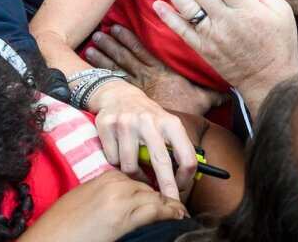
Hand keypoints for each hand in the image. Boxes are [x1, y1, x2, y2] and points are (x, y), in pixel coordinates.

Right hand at [17, 169, 186, 241]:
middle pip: (149, 188)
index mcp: (106, 177)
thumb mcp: (85, 199)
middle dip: (163, 198)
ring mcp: (119, 198)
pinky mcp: (121, 218)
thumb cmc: (62, 225)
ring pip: (155, 197)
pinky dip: (169, 213)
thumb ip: (107, 194)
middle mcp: (115, 183)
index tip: (163, 198)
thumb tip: (126, 202)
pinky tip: (178, 216)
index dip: (153, 191)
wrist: (48, 238)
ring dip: (170, 206)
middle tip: (178, 207)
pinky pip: (154, 211)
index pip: (139, 180)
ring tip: (181, 213)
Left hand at [86, 25, 226, 116]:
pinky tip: (91, 69)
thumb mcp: (205, 98)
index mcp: (162, 71)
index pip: (142, 51)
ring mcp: (138, 88)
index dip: (128, 39)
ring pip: (118, 68)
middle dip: (112, 44)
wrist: (178, 132)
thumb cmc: (191, 113)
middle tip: (98, 32)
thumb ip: (214, 91)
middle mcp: (148, 77)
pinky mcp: (132, 100)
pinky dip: (103, 75)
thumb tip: (228, 86)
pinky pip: (115, 85)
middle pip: (126, 56)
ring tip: (92, 43)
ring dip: (104, 56)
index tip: (116, 27)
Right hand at [87, 79, 198, 200]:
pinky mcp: (107, 126)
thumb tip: (190, 179)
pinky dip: (116, 162)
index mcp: (170, 123)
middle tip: (168, 204)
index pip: (186, 155)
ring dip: (133, 175)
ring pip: (130, 166)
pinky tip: (119, 152)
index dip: (185, 178)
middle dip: (166, 188)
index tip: (181, 189)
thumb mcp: (167, 125)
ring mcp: (127, 123)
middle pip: (161, 163)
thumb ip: (178, 148)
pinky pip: (112, 159)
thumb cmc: (147, 116)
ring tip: (134, 169)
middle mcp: (149, 121)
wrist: (118, 94)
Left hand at [151, 0, 297, 94]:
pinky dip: (169, 18)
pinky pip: (183, 31)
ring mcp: (214, 36)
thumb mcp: (283, 11)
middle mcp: (228, 20)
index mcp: (248, 8)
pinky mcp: (205, 49)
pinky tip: (158, 5)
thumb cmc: (279, 42)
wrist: (270, 80)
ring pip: (188, 8)